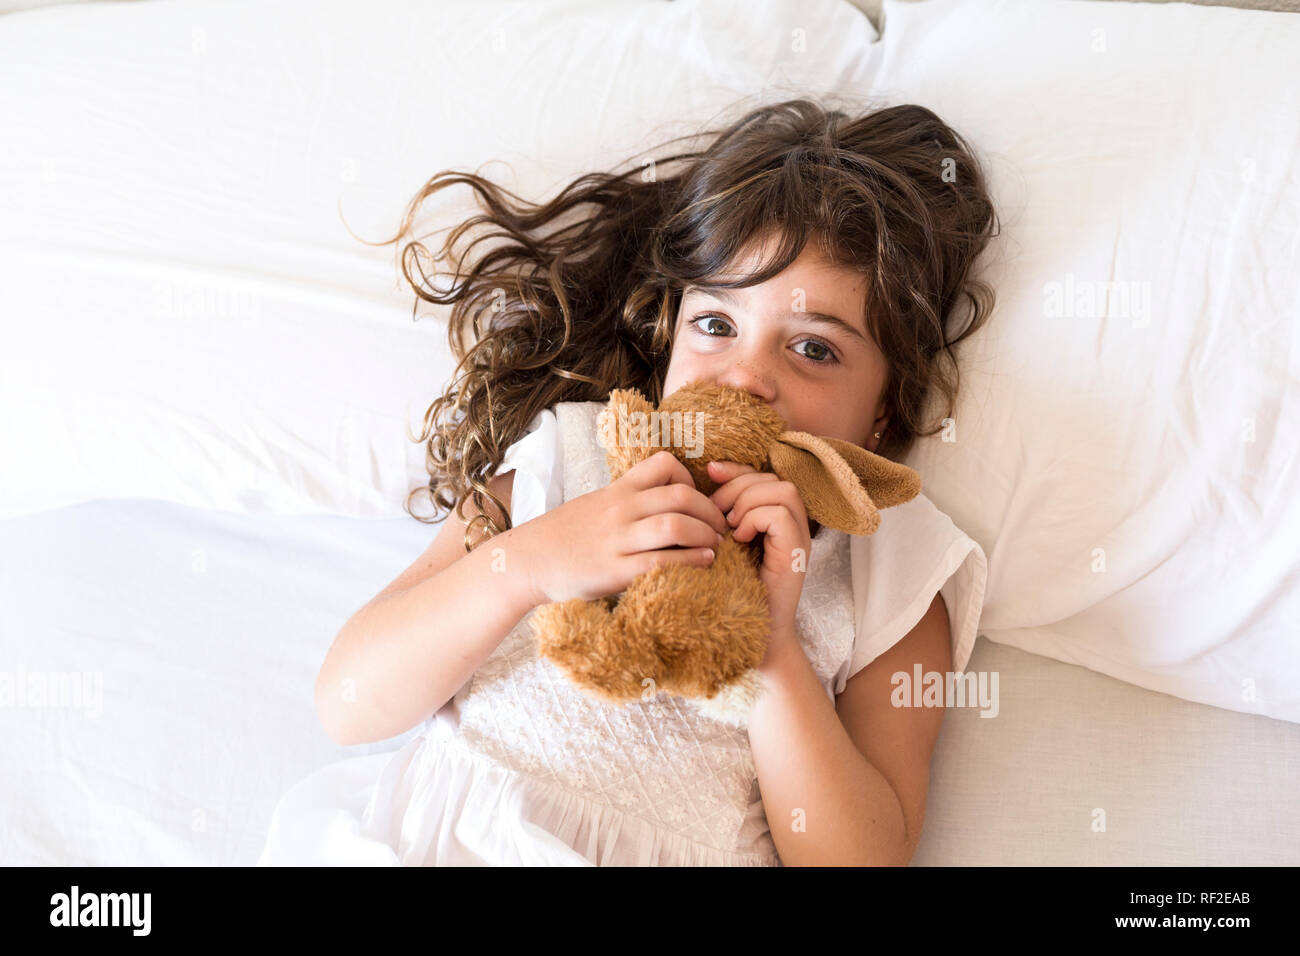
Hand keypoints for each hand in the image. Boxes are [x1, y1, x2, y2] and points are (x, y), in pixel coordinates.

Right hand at [518, 451, 729, 605]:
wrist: (526, 560)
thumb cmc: (564, 535)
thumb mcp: (595, 504)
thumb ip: (626, 500)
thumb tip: (661, 502)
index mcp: (617, 490)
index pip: (664, 464)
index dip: (691, 477)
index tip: (698, 498)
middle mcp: (620, 509)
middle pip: (680, 495)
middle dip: (710, 511)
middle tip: (721, 527)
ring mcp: (617, 540)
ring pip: (675, 525)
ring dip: (705, 535)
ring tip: (715, 546)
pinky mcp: (614, 571)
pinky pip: (661, 561)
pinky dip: (690, 561)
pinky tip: (703, 563)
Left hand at [706, 460, 810, 662]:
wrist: (749, 635)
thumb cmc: (729, 592)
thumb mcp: (722, 544)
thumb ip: (721, 515)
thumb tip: (706, 475)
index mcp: (775, 520)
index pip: (762, 476)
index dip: (737, 470)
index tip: (710, 473)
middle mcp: (794, 525)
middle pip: (773, 478)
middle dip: (739, 486)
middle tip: (717, 513)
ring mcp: (799, 538)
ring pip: (782, 490)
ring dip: (748, 501)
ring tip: (729, 526)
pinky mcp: (797, 552)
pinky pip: (780, 514)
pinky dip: (755, 519)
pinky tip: (738, 539)